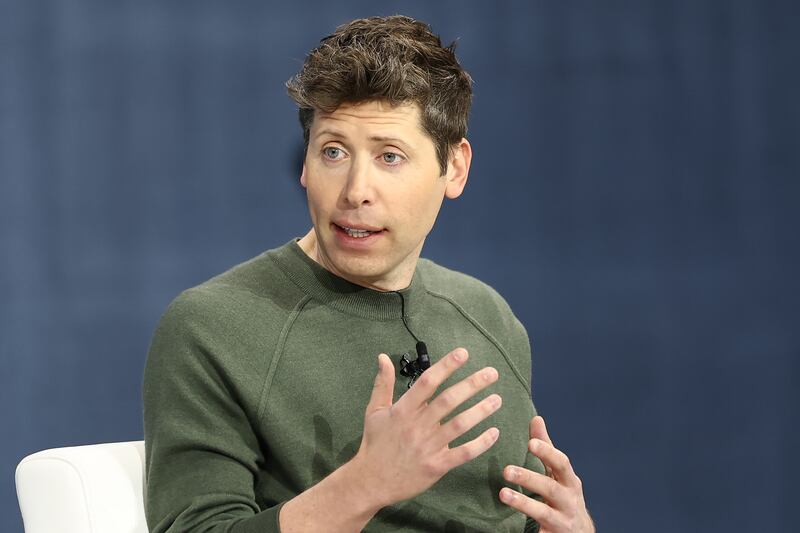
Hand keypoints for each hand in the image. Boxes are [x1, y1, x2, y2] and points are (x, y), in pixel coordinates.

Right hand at [350, 348, 501, 507]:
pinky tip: (494, 432)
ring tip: (497, 399)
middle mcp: (417, 425)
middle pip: (448, 400)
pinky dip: (480, 443)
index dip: (446, 366)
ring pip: (459, 425)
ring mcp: (428, 446)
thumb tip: (383, 357)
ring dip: (481, 411)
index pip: (428, 382)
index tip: (463, 353)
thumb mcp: (374, 411)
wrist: (371, 481)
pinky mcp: (437, 466)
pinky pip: (463, 453)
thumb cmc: (375, 443)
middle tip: (492, 373)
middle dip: (472, 384)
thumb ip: (383, 383)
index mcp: (403, 410)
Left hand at [500, 416, 593, 532]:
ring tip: (503, 494)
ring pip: (544, 513)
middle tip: (506, 470)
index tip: (530, 442)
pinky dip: (530, 530)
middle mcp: (568, 500)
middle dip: (529, 478)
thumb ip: (546, 448)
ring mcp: (561, 521)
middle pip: (550, 488)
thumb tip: (536, 418)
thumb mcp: (559, 474)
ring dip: (523, 503)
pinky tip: (510, 526)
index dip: (547, 452)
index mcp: (569, 481)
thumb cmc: (564, 495)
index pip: (561, 463)